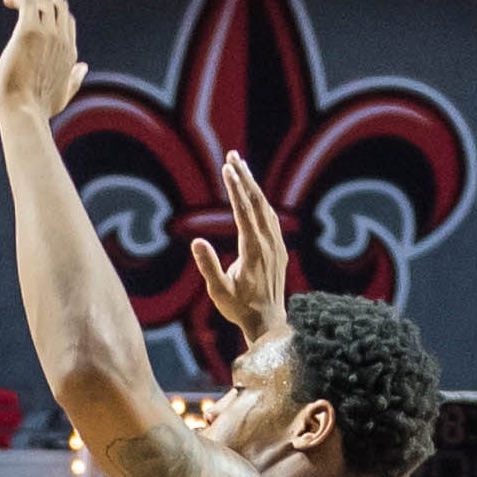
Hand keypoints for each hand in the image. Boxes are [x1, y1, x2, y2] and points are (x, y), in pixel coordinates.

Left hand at [0, 0, 87, 121]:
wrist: (24, 112)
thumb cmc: (38, 109)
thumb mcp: (63, 94)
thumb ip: (75, 78)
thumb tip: (84, 67)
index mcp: (70, 54)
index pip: (67, 20)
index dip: (54, 7)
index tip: (40, 0)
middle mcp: (61, 41)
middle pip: (57, 5)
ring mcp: (47, 35)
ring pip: (42, 0)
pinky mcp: (29, 32)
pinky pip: (27, 3)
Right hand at [193, 151, 292, 343]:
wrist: (267, 323)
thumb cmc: (239, 308)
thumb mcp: (218, 291)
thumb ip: (209, 266)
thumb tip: (196, 241)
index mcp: (254, 250)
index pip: (243, 211)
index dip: (235, 188)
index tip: (227, 167)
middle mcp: (269, 244)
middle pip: (257, 202)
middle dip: (244, 176)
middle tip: (232, 154)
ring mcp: (277, 245)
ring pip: (266, 207)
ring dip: (253, 186)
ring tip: (240, 166)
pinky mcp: (279, 250)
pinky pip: (271, 218)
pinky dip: (261, 201)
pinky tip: (254, 195)